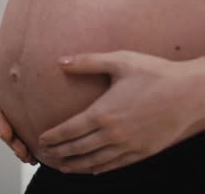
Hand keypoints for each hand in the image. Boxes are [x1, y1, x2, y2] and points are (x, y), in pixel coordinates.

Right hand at [0, 45, 36, 164]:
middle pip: (3, 128)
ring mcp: (7, 118)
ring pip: (12, 137)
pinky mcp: (17, 124)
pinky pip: (20, 138)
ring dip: (20, 149)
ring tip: (30, 159)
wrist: (19, 72)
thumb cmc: (7, 64)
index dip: (0, 123)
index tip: (7, 134)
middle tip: (21, 151)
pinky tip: (38, 159)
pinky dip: (27, 149)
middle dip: (12, 141)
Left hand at [39, 50, 197, 173]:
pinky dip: (99, 168)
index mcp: (103, 113)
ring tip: (61, 167)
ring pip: (94, 161)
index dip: (53, 137)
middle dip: (58, 153)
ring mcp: (129, 145)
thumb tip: (60, 61)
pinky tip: (91, 169)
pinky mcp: (143, 152)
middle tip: (44, 155)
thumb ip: (87, 62)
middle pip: (78, 149)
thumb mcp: (120, 61)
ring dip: (75, 165)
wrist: (192, 93)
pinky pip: (116, 164)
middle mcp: (113, 134)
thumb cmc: (156, 73)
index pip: (69, 130)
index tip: (41, 140)